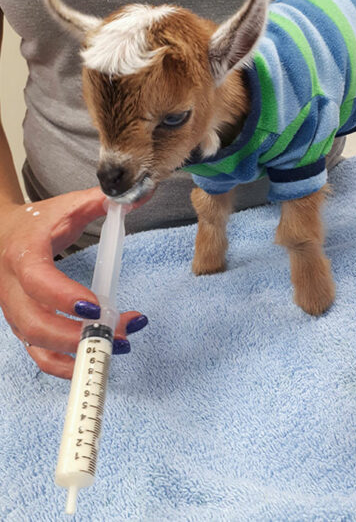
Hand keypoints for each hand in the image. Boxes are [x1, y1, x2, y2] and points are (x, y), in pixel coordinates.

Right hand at [0, 188, 147, 378]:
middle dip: (77, 335)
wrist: (2, 234)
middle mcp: (12, 287)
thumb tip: (138, 196)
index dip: (63, 296)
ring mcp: (14, 309)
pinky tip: (95, 359)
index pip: (37, 280)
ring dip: (76, 351)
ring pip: (35, 342)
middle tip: (120, 333)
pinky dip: (64, 363)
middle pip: (34, 323)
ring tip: (119, 345)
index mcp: (23, 254)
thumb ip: (101, 201)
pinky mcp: (22, 324)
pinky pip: (37, 353)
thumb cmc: (38, 222)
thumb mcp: (68, 206)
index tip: (96, 305)